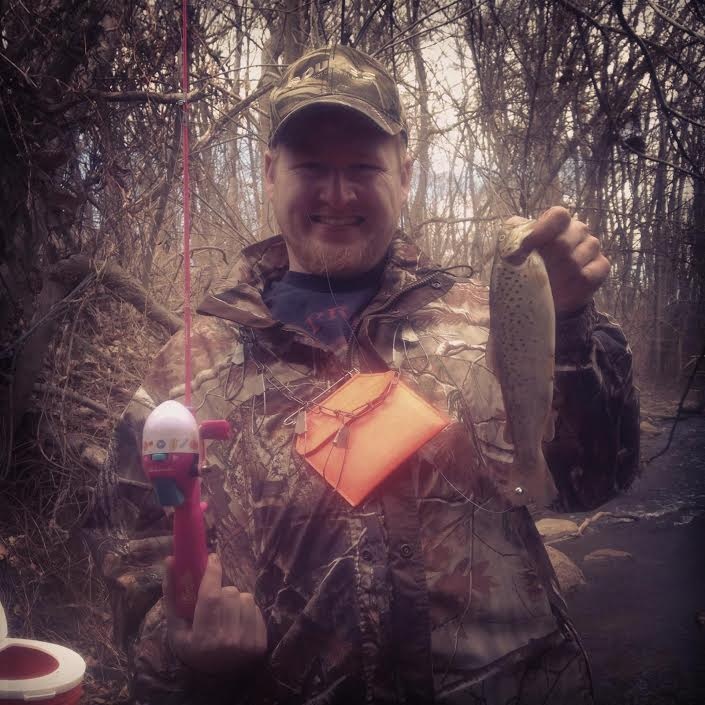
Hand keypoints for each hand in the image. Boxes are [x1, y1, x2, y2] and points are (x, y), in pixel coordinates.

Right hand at [163, 553, 266, 674]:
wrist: (213, 675)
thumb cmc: (190, 646)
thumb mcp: (175, 625)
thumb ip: (171, 593)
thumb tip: (170, 559)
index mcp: (203, 637)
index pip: (211, 596)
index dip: (213, 572)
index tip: (213, 558)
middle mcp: (227, 640)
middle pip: (230, 593)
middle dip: (222, 591)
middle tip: (214, 602)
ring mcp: (247, 643)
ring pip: (246, 598)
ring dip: (236, 601)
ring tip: (226, 615)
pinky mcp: (261, 643)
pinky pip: (257, 609)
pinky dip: (246, 611)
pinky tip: (237, 623)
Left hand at [507, 206, 609, 314]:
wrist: (545, 291)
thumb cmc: (529, 265)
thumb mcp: (514, 249)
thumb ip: (513, 238)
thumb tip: (515, 239)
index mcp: (557, 222)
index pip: (558, 215)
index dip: (544, 229)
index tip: (527, 246)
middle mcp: (577, 231)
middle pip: (564, 242)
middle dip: (546, 261)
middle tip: (535, 273)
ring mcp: (591, 248)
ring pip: (576, 260)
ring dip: (557, 276)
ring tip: (547, 284)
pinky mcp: (601, 267)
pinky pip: (589, 275)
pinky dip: (573, 286)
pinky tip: (563, 290)